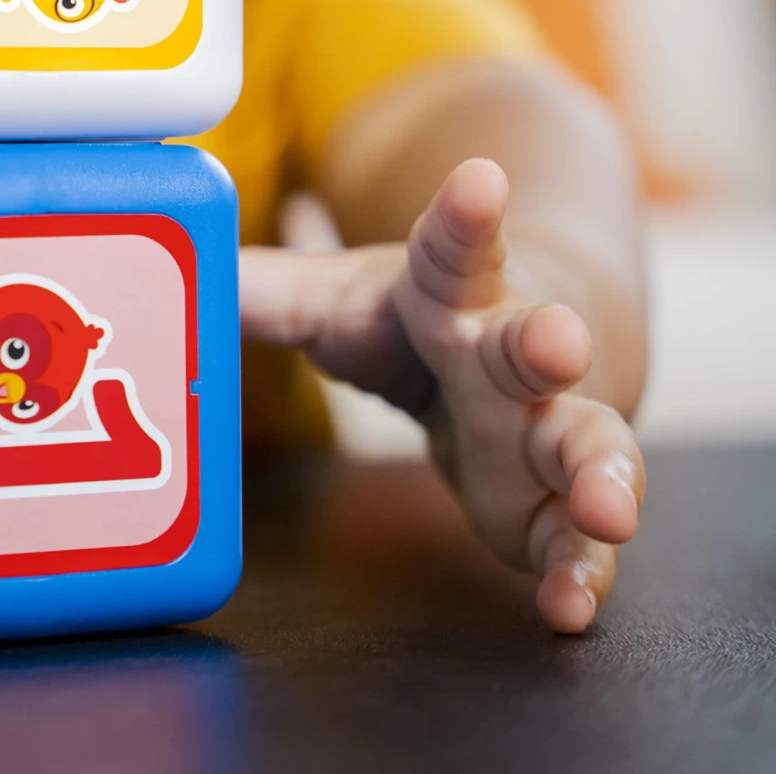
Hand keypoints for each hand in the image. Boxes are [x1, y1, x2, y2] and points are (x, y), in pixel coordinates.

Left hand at [240, 158, 644, 632]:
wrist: (535, 352)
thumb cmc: (419, 319)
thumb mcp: (335, 299)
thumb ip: (264, 289)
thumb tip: (177, 257)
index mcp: (452, 290)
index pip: (454, 245)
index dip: (465, 215)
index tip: (480, 179)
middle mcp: (509, 353)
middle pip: (531, 344)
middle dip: (546, 343)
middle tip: (557, 339)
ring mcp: (545, 428)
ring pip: (585, 443)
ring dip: (600, 472)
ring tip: (605, 505)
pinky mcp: (553, 503)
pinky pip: (574, 540)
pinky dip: (581, 572)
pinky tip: (571, 603)